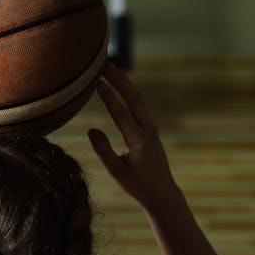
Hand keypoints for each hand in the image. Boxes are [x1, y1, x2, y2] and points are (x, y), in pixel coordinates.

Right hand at [88, 63, 178, 213]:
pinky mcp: (151, 128)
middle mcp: (147, 130)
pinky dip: (128, 91)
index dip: (108, 96)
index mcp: (138, 142)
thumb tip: (92, 130)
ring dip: (123, 81)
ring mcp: (151, 128)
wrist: (162, 192)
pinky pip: (139, 105)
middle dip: (118, 78)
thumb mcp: (117, 172)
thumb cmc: (137, 185)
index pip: (121, 114)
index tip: (96, 81)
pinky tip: (119, 84)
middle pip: (133, 98)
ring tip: (109, 67)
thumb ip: (104, 151)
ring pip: (137, 99)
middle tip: (103, 61)